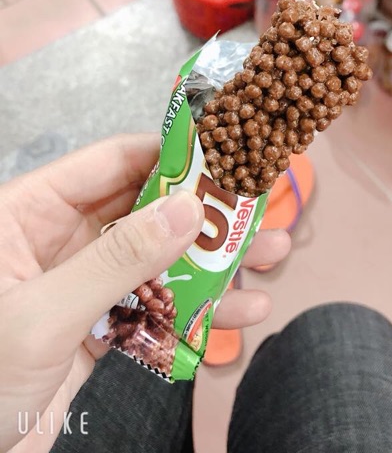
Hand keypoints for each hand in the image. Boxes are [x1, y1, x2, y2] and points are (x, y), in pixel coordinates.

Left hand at [0, 134, 289, 452]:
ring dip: (215, 261)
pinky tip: (245, 310)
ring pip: (159, 259)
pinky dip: (199, 311)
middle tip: (257, 209)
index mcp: (28, 214)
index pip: (109, 164)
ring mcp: (84, 284)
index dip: (168, 155)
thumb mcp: (44, 315)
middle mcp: (59, 240)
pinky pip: (157, 307)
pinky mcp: (101, 326)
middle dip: (205, 212)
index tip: (223, 155)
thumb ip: (116, 260)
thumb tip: (186, 211)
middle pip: (145, 209)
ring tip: (272, 253)